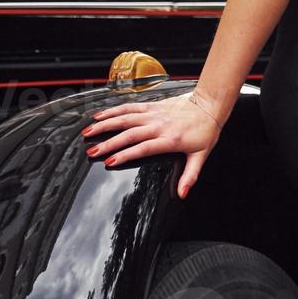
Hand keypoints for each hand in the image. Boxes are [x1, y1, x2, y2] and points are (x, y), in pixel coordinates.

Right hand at [83, 92, 224, 198]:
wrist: (209, 104)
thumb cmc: (205, 131)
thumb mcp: (201, 156)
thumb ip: (190, 175)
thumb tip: (182, 193)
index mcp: (170, 139)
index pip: (143, 148)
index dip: (126, 155)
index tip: (109, 161)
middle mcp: (159, 125)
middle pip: (129, 134)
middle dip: (108, 143)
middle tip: (91, 151)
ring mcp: (154, 114)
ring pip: (126, 118)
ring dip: (106, 124)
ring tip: (88, 131)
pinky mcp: (152, 106)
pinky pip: (130, 107)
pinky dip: (114, 110)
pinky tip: (100, 115)